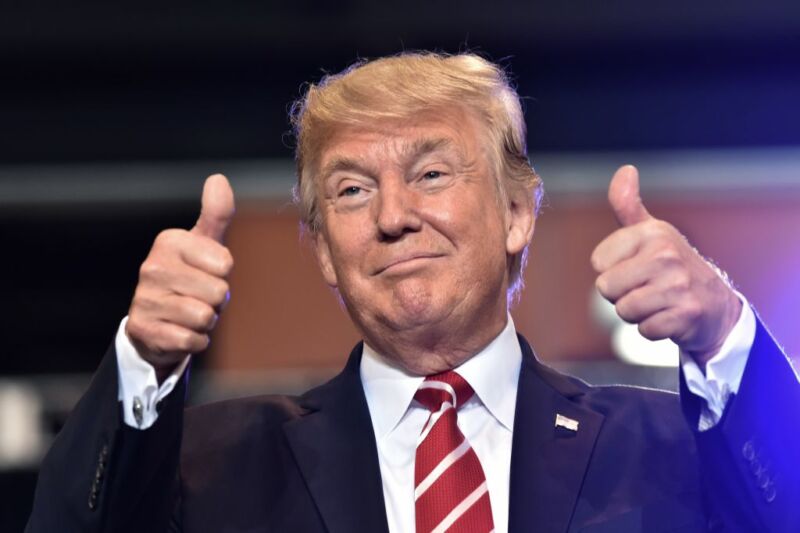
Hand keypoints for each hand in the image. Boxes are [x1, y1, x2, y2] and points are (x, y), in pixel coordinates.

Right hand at [126, 174, 234, 379]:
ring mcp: (144, 298)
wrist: (156, 323)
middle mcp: (151, 267)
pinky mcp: (143, 329)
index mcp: (169, 241)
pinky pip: (191, 340)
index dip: (223, 275)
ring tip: (188, 314)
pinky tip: (179, 331)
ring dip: (205, 321)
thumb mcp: (205, 245)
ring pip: (204, 317)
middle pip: (217, 292)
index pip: (225, 264)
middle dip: (215, 301)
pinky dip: (194, 340)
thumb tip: (218, 179)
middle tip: (198, 297)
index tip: (206, 274)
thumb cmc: (190, 277)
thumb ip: (216, 214)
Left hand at [591, 165, 741, 368]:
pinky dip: (653, 329)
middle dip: (621, 295)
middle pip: (606, 288)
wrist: (715, 306)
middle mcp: (667, 254)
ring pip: (624, 310)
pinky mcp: (686, 314)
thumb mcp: (651, 232)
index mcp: (653, 233)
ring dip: (636, 313)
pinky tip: (669, 317)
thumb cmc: (672, 267)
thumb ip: (629, 205)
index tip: (635, 268)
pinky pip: (644, 330)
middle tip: (647, 289)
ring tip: (658, 302)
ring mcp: (678, 284)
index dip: (611, 271)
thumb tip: (626, 170)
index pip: (598, 262)